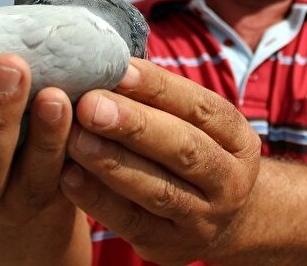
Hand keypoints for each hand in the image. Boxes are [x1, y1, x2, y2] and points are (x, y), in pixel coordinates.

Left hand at [60, 57, 261, 264]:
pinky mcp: (167, 246)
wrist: (223, 221)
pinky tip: (69, 175)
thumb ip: (162, 99)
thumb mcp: (197, 124)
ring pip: (157, 189)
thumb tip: (109, 61)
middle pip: (183, 149)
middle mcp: (228, 180)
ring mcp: (201, 218)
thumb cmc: (195, 152)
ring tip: (73, 137)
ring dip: (111, 161)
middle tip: (90, 104)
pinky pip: (131, 221)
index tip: (118, 69)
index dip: (159, 88)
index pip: (201, 107)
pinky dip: (98, 199)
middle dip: (134, 125)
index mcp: (237, 139)